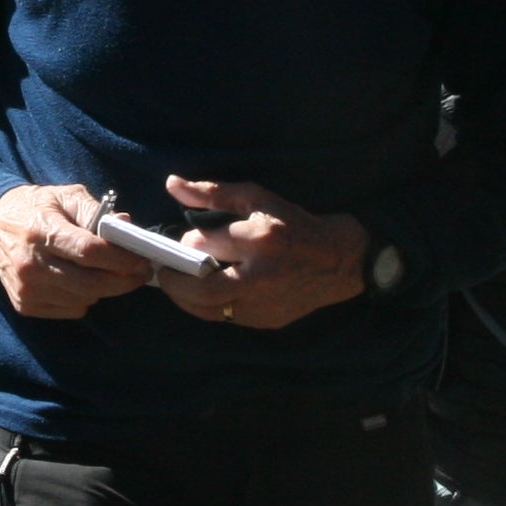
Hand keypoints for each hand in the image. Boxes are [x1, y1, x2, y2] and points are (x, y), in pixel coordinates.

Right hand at [0, 183, 151, 319]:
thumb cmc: (36, 207)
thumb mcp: (66, 196)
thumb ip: (97, 212)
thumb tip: (127, 227)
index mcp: (42, 231)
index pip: (89, 252)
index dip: (121, 259)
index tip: (141, 259)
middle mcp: (31, 264)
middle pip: (90, 283)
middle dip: (123, 280)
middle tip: (141, 273)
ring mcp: (26, 288)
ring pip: (83, 299)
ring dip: (104, 289)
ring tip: (111, 275)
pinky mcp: (24, 304)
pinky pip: (70, 309)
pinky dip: (84, 299)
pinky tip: (83, 282)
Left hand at [156, 176, 367, 331]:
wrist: (341, 260)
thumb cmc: (296, 224)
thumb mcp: (258, 198)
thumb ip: (213, 193)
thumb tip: (172, 184)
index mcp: (259, 239)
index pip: (202, 244)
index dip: (185, 243)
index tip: (183, 240)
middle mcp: (260, 275)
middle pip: (199, 288)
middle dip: (173, 281)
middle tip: (165, 271)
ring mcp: (264, 303)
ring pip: (208, 310)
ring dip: (186, 298)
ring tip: (180, 284)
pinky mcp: (267, 320)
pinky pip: (226, 318)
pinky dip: (210, 308)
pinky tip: (207, 294)